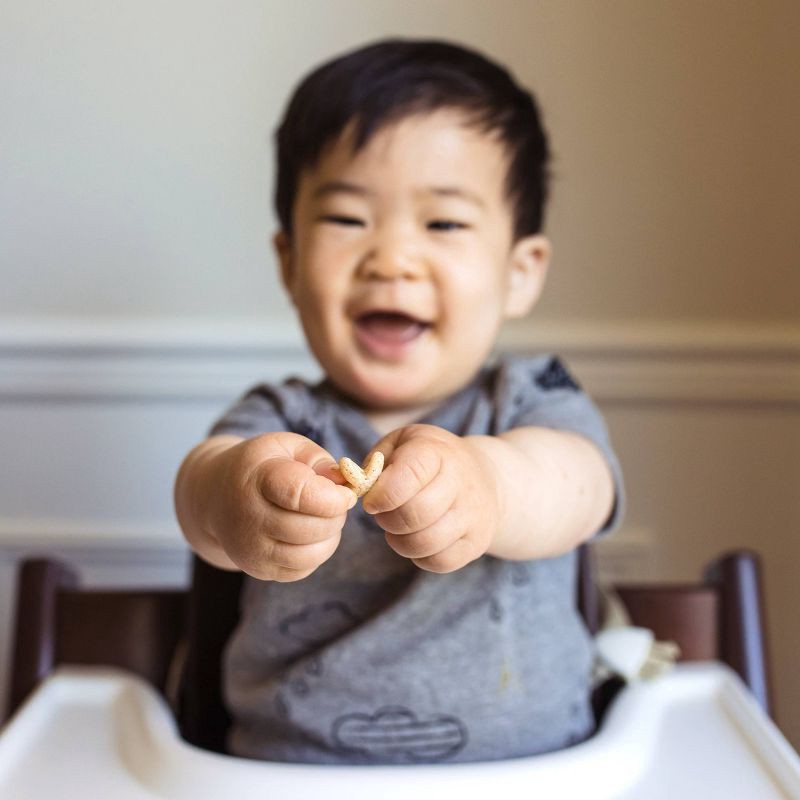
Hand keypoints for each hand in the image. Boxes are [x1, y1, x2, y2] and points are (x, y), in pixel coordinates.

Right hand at [205, 432, 355, 580]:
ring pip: (309, 555)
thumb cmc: (261, 466)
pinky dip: (317, 553)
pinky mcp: (258, 569)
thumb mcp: (284, 446)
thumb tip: (343, 483)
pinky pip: (302, 570)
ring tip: (326, 518)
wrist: (215, 496)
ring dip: (330, 536)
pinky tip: (312, 534)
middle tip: (337, 503)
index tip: (345, 493)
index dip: (332, 497)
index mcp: (257, 479)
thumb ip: (317, 459)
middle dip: (335, 516)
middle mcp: (249, 517)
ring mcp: (252, 549)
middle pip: (310, 528)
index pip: (300, 495)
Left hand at [362, 424, 501, 572]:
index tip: (372, 500)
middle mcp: (461, 481)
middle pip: (415, 514)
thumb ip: (375, 462)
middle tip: (384, 514)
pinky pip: (439, 562)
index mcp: (436, 452)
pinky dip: (420, 557)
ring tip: (399, 527)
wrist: (485, 476)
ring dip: (400, 541)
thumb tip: (356, 487)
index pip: (408, 475)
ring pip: (425, 542)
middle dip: (388, 519)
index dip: (382, 494)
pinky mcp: (476, 541)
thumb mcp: (402, 443)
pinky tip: (417, 539)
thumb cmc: (431, 459)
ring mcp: (473, 514)